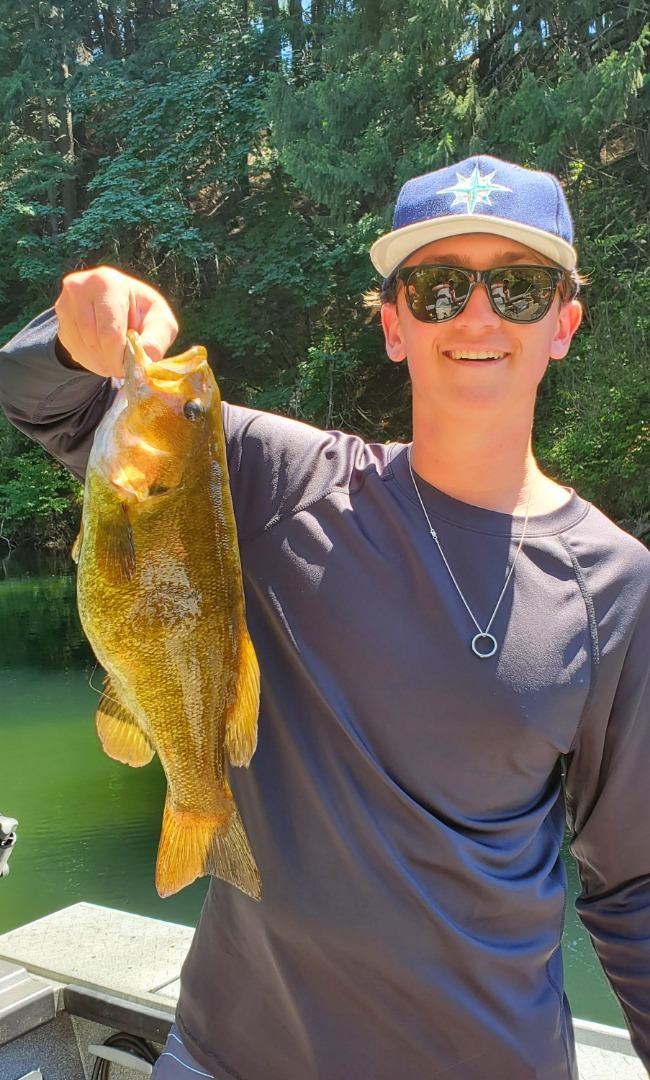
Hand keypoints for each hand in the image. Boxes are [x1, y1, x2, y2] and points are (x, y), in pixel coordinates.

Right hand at [54, 266, 178, 377]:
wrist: (121, 303)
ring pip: (81, 346)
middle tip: (122, 368)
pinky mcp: (60, 316)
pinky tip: (102, 355)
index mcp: (108, 282)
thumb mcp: (161, 322)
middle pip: (93, 340)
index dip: (119, 357)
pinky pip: (73, 347)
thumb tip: (144, 361)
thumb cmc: (143, 312)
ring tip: (114, 361)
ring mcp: (65, 301)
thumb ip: (157, 341)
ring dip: (99, 363)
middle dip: (109, 361)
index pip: (109, 332)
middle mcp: (80, 286)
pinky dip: (89, 359)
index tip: (128, 368)